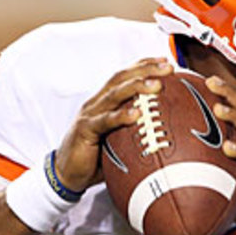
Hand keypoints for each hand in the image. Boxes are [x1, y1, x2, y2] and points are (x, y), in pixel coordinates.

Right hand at [52, 58, 172, 192]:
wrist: (67, 173)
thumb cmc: (96, 156)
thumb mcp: (120, 140)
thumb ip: (138, 132)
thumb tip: (167, 135)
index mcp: (106, 102)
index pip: (125, 76)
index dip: (144, 66)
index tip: (166, 61)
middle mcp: (98, 103)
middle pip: (122, 78)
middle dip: (146, 70)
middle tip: (168, 67)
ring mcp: (90, 115)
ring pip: (114, 94)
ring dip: (137, 87)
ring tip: (156, 85)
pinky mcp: (85, 130)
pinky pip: (104, 121)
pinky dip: (120, 116)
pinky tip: (136, 114)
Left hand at [205, 75, 235, 233]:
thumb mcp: (221, 171)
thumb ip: (204, 158)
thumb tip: (170, 154)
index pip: (235, 108)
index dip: (221, 91)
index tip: (202, 78)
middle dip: (228, 93)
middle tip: (210, 82)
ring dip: (235, 117)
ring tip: (219, 109)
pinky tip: (229, 147)